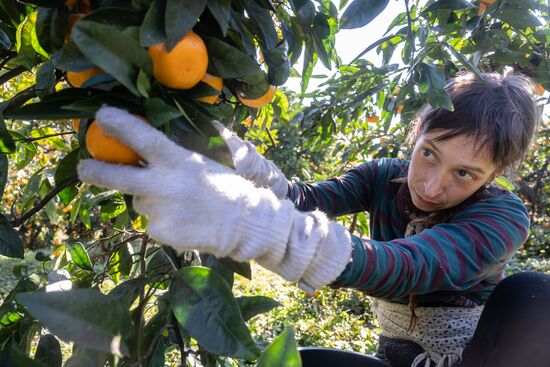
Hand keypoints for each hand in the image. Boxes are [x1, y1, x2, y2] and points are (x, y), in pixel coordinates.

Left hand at [78, 107, 351, 290]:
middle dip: (94, 171)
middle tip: (83, 167)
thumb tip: (157, 134)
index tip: (101, 115)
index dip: (118, 124)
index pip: (140, 137)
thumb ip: (180, 149)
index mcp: (177, 160)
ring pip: (140, 201)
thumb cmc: (227, 185)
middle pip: (116, 176)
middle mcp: (162, 185)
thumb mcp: (206, 159)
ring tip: (180, 203)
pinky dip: (162, 219)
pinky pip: (152, 222)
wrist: (244, 223)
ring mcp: (159, 211)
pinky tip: (183, 219)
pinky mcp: (160, 233)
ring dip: (150, 199)